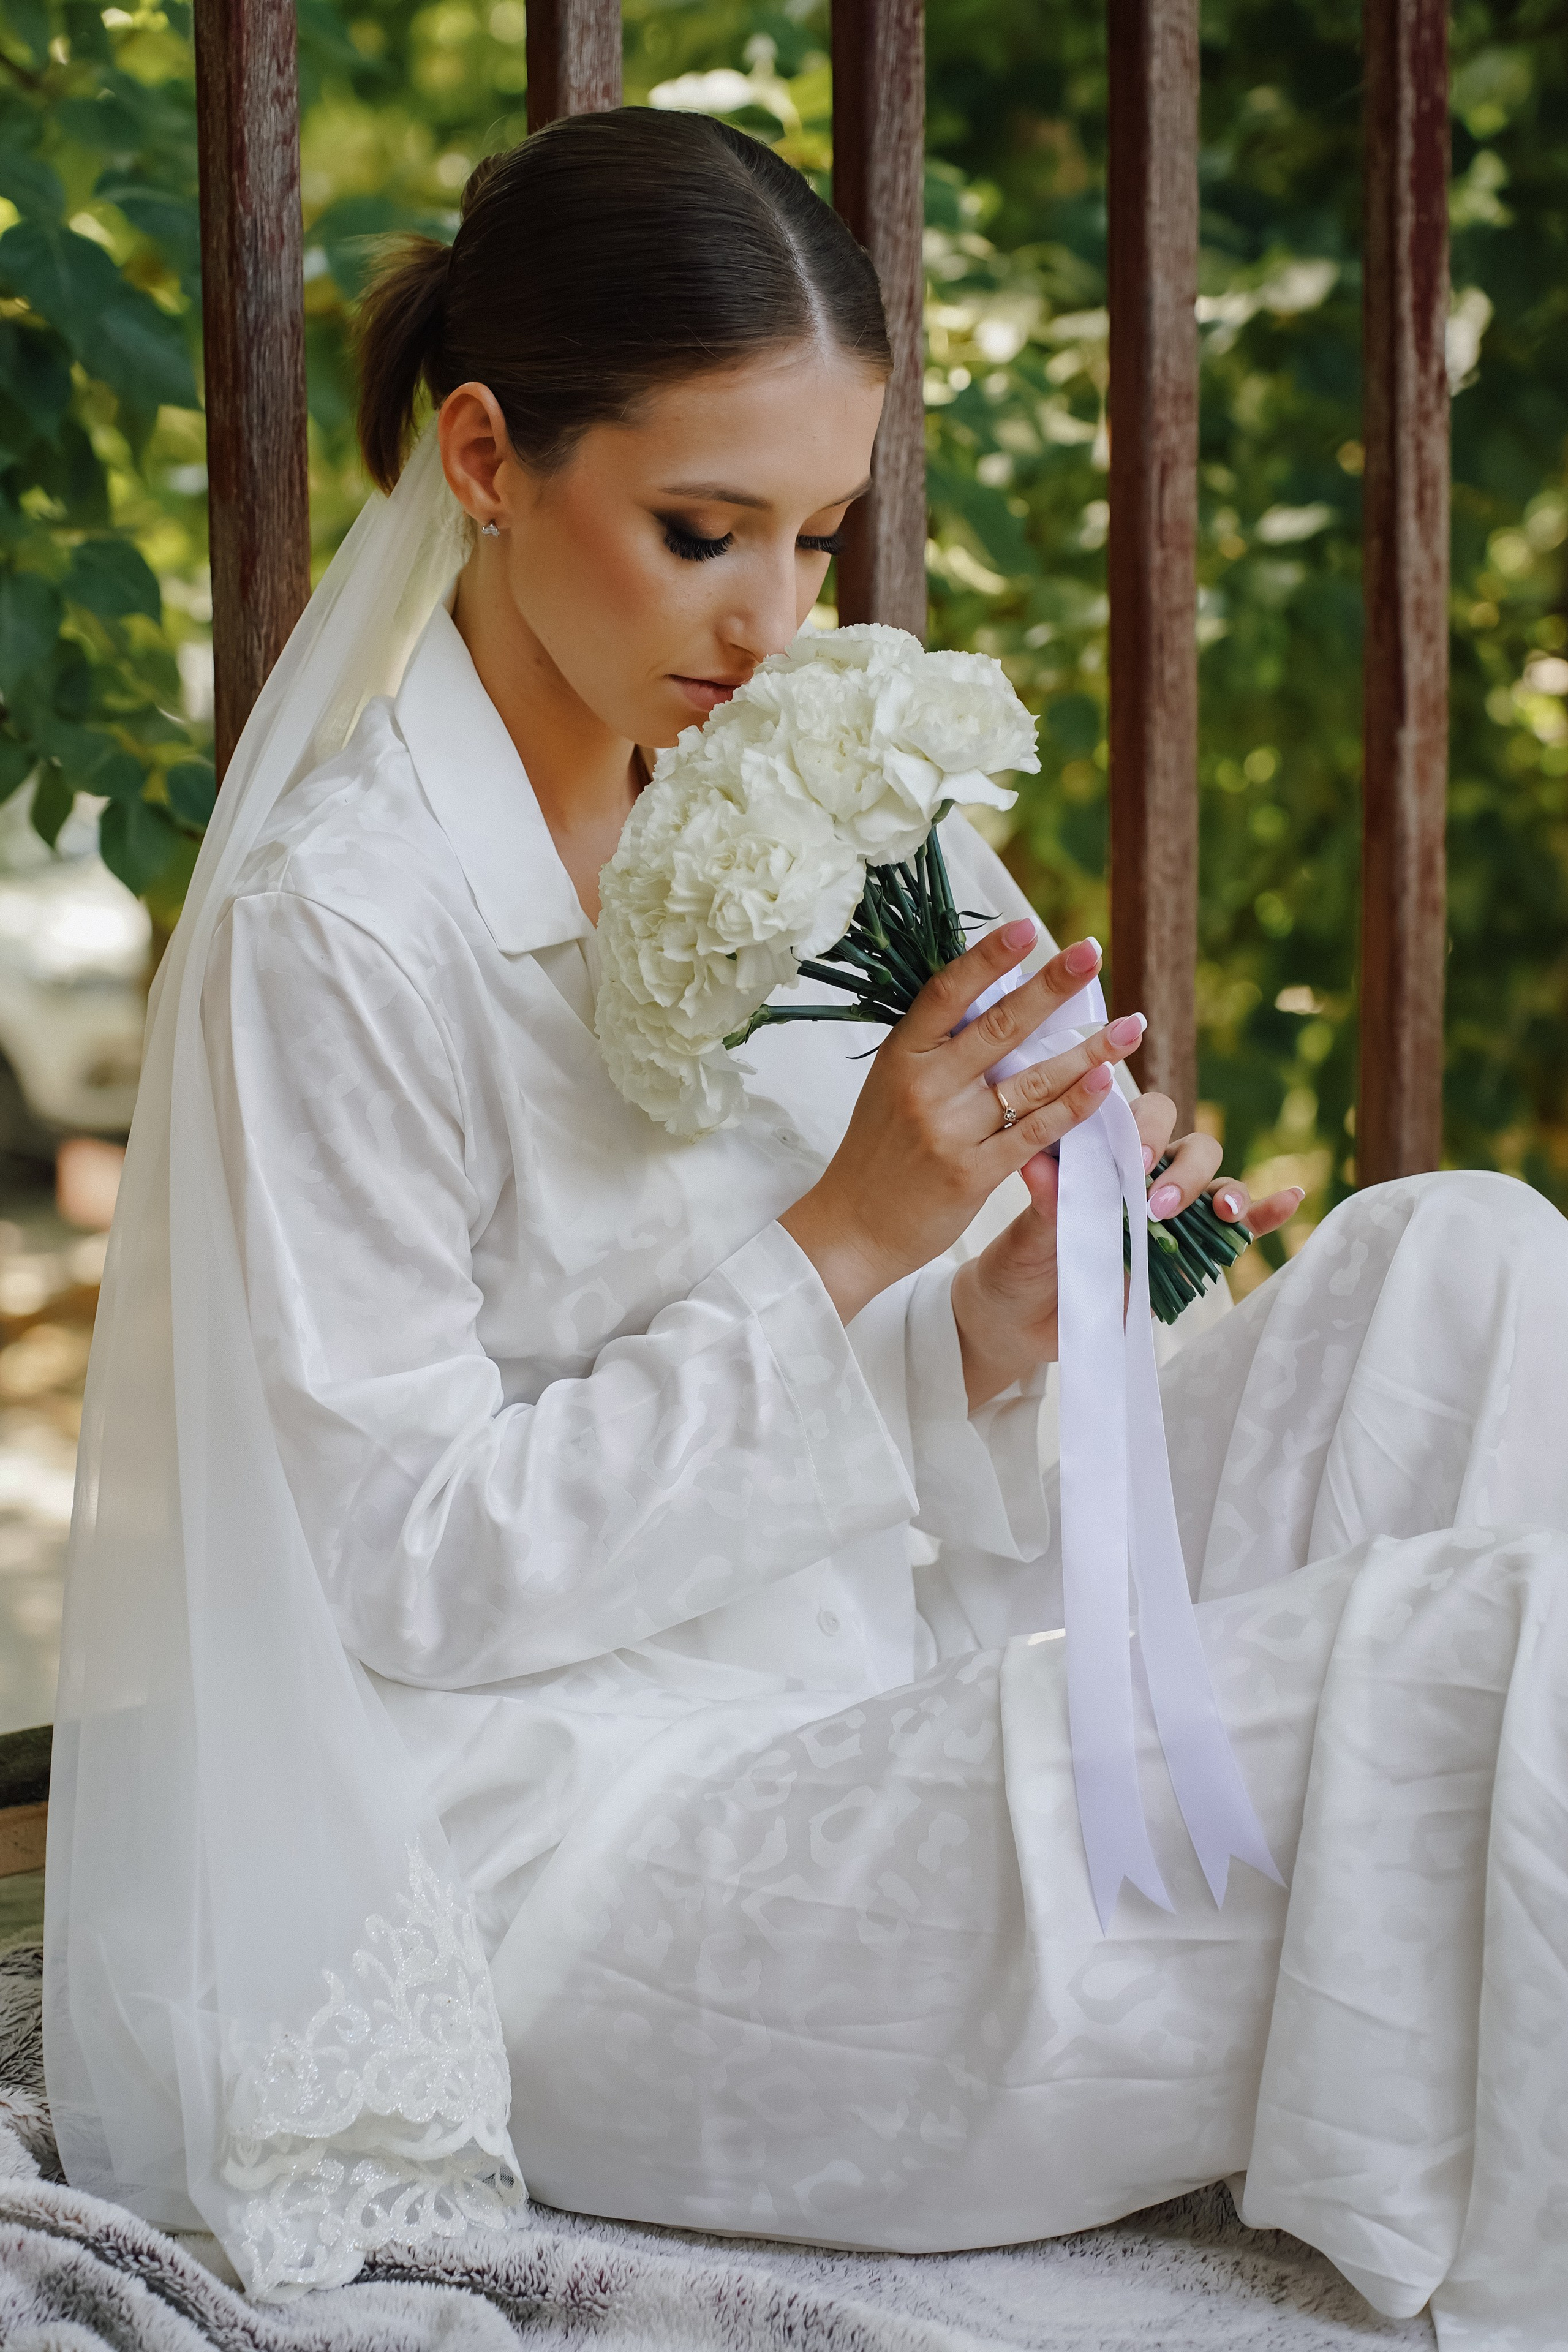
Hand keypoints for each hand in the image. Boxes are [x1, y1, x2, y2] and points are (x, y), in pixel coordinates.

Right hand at [781, 920, 1143, 1324]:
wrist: (852, 1228)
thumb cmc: (877, 1152)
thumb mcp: (891, 1085)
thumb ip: (936, 1048)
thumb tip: (991, 996)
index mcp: (901, 1056)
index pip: (948, 992)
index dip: (989, 957)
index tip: (1028, 927)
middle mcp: (925, 1087)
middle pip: (998, 1026)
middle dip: (1051, 987)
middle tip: (1092, 953)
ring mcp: (949, 1130)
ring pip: (1029, 1080)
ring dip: (1087, 1052)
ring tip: (1130, 1027)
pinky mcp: (972, 1173)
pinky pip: (1034, 1132)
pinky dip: (1072, 1108)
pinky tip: (1104, 1085)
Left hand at [951, 1090, 1306, 1408]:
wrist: (1018, 1319)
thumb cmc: (1019, 1263)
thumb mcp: (1028, 1236)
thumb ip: (1046, 1202)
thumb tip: (1036, 1163)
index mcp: (1104, 1154)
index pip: (1139, 1117)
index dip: (1143, 1130)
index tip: (1131, 1160)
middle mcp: (1144, 1174)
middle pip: (1187, 1145)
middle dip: (1181, 1168)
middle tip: (1156, 1203)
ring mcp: (1171, 1213)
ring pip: (1215, 1180)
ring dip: (1223, 1189)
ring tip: (1221, 1210)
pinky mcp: (1189, 1253)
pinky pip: (1238, 1229)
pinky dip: (1266, 1213)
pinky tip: (1290, 1199)